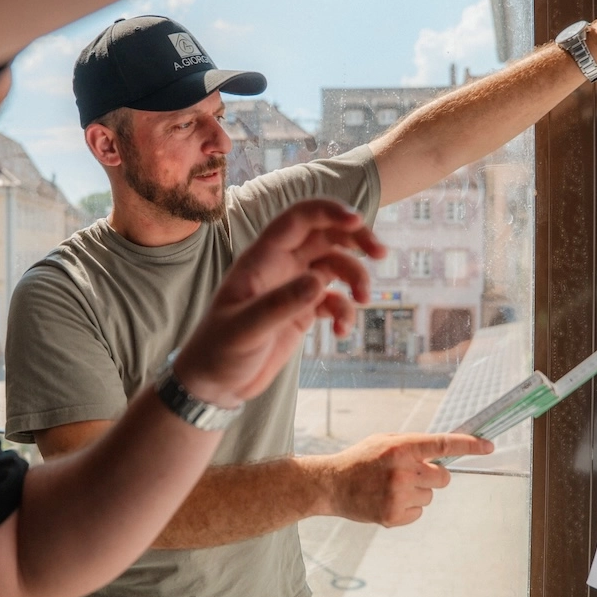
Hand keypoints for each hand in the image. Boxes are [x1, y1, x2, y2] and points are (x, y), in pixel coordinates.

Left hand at [173, 198, 385, 405]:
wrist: (215, 384)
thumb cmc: (219, 351)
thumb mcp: (246, 330)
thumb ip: (280, 305)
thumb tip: (318, 281)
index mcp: (262, 259)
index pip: (298, 219)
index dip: (328, 212)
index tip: (357, 221)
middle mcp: (281, 267)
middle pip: (325, 235)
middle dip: (355, 238)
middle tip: (380, 253)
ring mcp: (294, 288)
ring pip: (336, 266)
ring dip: (356, 278)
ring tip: (363, 301)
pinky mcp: (303, 312)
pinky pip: (335, 301)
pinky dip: (345, 312)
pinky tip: (341, 334)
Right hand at [319, 433, 493, 526]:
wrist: (330, 484)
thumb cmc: (360, 460)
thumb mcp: (383, 442)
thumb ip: (412, 445)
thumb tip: (444, 452)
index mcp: (401, 447)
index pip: (443, 443)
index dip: (470, 444)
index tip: (489, 446)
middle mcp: (402, 470)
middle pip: (444, 477)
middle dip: (433, 476)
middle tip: (411, 475)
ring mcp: (399, 494)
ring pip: (431, 496)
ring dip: (417, 493)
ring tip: (391, 488)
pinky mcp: (393, 515)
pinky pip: (419, 513)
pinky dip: (408, 509)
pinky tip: (387, 501)